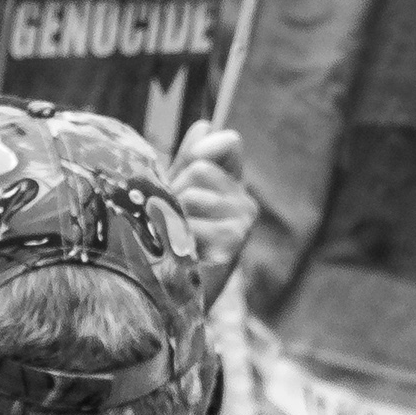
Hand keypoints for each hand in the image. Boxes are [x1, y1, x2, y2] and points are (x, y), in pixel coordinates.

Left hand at [170, 124, 258, 283]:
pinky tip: (183, 252)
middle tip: (173, 220)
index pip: (227, 144)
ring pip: (194, 194)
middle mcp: (245, 202)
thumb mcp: (177, 192)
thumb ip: (190, 159)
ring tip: (176, 238)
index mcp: (233, 185)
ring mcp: (244, 223)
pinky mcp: (235, 243)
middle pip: (201, 168)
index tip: (183, 178)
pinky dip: (177, 236)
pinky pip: (193, 221)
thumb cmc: (170, 239)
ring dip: (172, 215)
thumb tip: (205, 124)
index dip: (198, 153)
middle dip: (175, 191)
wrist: (169, 290)